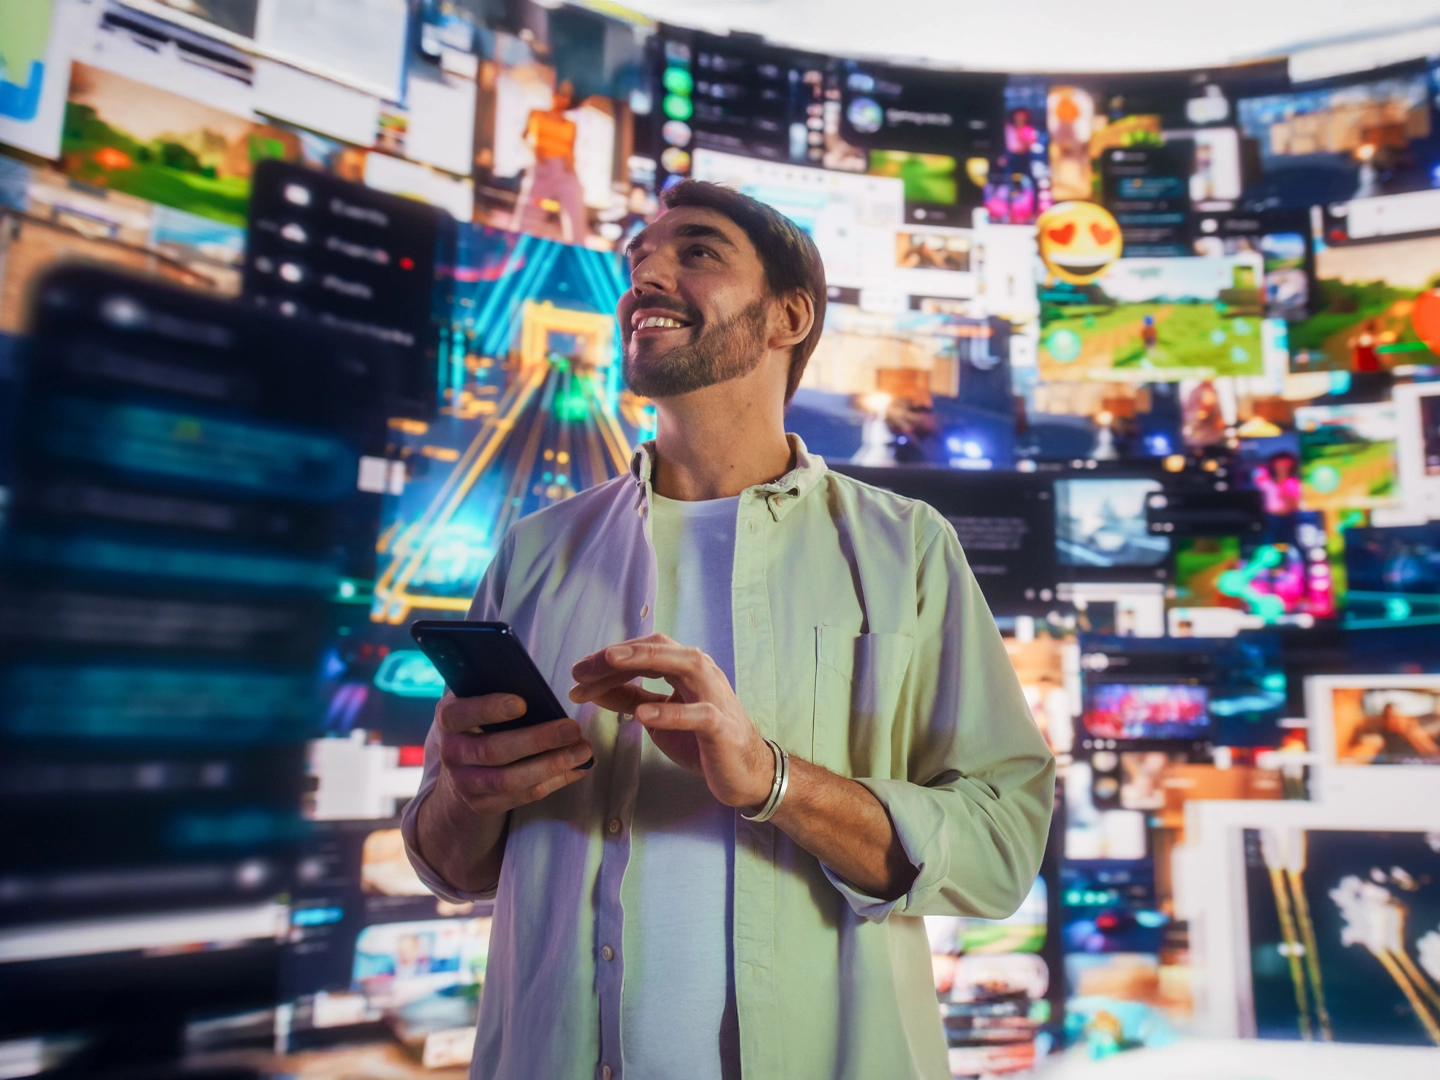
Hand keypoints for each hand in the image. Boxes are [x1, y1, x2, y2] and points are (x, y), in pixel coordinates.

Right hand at [434, 692, 593, 815]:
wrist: (461, 768)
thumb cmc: (481, 721)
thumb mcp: (478, 701)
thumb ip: (497, 690)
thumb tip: (537, 686)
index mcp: (448, 719)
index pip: (460, 714)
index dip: (488, 709)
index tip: (522, 703)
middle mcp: (452, 753)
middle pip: (493, 750)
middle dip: (536, 740)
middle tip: (571, 729)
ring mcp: (466, 784)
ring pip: (509, 780)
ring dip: (551, 765)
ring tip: (583, 751)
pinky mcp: (485, 804)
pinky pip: (523, 795)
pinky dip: (555, 781)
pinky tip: (577, 768)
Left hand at [569, 635, 774, 809]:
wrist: (747, 773)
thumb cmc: (701, 741)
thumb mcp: (658, 717)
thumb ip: (631, 699)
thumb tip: (594, 688)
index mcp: (684, 669)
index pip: (645, 652)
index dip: (609, 660)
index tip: (578, 673)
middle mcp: (702, 674)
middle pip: (660, 649)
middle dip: (619, 655)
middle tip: (582, 669)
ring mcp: (714, 697)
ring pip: (684, 664)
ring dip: (646, 660)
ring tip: (611, 663)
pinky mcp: (722, 727)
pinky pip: (698, 714)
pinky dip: (671, 712)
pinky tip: (643, 715)